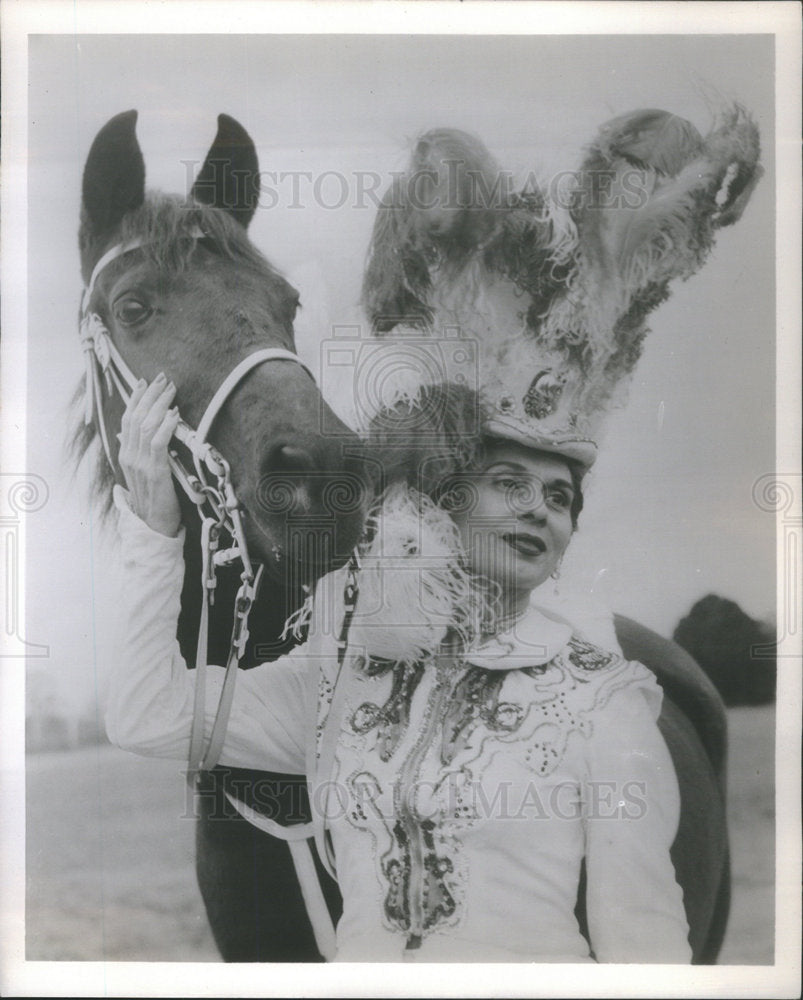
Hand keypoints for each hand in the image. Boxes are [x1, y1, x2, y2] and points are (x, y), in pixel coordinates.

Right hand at [118, 373, 181, 536]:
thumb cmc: (156, 498)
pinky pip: (158, 443)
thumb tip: (148, 431)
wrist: (154, 526)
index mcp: (126, 454)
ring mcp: (140, 464)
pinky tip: (175, 414)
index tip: (145, 381)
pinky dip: (166, 426)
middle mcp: (129, 456)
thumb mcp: (147, 471)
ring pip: (146, 426)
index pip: (128, 419)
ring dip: (160, 405)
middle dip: (150, 395)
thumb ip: (145, 452)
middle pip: (136, 417)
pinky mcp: (154, 472)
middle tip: (163, 379)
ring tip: (171, 390)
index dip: (136, 398)